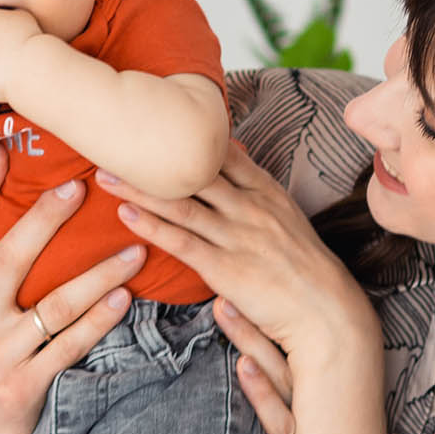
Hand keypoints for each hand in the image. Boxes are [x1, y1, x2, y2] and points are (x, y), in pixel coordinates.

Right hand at [0, 145, 146, 433]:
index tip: (0, 151)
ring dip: (98, 273)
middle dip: (46, 216)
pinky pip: (67, 348)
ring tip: (136, 248)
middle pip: (12, 254)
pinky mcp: (21, 387)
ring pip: (54, 302)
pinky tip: (125, 301)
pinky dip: (98, 323)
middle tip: (81, 184)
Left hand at [99, 145, 380, 433]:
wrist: (328, 313)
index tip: (153, 120)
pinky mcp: (227, 269)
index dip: (185, 135)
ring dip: (139, 187)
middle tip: (114, 138)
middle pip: (193, 172)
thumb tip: (230, 159)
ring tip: (106, 173)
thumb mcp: (287, 218)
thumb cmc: (304, 270)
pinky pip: (182, 242)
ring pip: (180, 204)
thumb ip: (256, 190)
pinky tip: (126, 214)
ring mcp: (239, 237)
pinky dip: (151, 226)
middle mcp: (251, 207)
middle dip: (152, 155)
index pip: (220, 153)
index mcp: (266, 192)